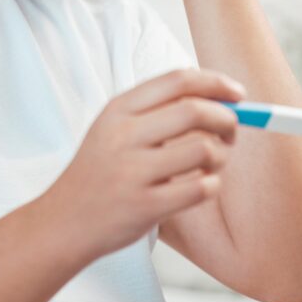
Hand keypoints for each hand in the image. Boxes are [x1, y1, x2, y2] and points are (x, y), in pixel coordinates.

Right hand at [40, 68, 246, 259]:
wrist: (64, 221)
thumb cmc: (100, 172)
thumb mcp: (113, 128)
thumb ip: (156, 111)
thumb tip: (220, 99)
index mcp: (118, 110)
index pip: (177, 81)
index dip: (215, 83)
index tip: (237, 93)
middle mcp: (123, 135)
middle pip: (194, 110)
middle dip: (226, 118)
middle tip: (232, 131)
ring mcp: (132, 171)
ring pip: (203, 150)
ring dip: (221, 156)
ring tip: (214, 164)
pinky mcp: (144, 206)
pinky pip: (200, 189)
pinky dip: (212, 185)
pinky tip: (202, 187)